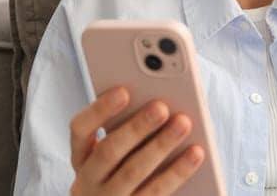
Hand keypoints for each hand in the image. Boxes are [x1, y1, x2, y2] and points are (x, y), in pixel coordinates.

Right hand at [69, 87, 205, 195]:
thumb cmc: (121, 172)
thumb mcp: (113, 154)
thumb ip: (125, 129)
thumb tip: (155, 101)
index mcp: (82, 157)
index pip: (80, 129)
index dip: (100, 109)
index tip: (123, 91)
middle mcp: (89, 180)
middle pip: (109, 151)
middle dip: (136, 127)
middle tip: (161, 107)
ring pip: (133, 172)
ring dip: (160, 145)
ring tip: (184, 123)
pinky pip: (156, 192)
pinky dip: (178, 171)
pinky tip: (196, 153)